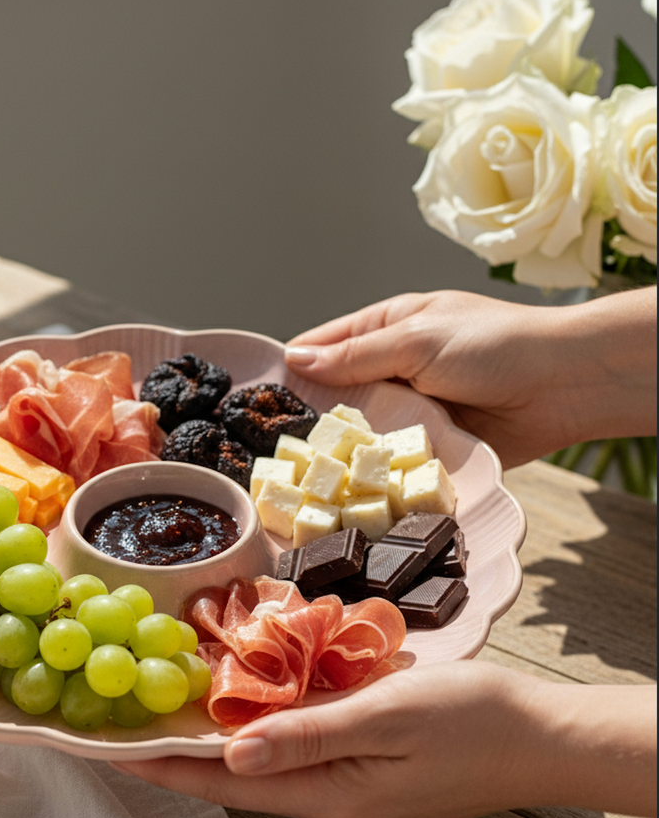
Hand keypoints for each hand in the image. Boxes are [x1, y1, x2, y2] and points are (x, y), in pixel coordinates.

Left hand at [112, 662, 656, 817]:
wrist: (542, 738)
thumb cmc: (470, 719)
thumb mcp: (384, 715)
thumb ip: (306, 736)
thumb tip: (231, 756)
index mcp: (334, 798)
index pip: (229, 787)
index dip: (170, 767)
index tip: (116, 750)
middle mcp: (336, 808)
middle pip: (244, 782)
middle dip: (189, 753)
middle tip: (137, 719)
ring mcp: (356, 798)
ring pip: (274, 768)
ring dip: (227, 741)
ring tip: (180, 706)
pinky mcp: (372, 780)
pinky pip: (306, 758)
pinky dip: (273, 733)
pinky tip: (257, 705)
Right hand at [283, 288, 656, 467]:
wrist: (562, 387)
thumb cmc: (494, 345)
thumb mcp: (415, 339)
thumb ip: (355, 356)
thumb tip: (296, 359)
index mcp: (385, 329)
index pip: (322, 346)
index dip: (290, 369)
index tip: (255, 400)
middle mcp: (391, 370)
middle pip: (335, 394)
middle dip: (310, 418)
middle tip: (270, 448)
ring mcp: (408, 412)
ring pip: (360, 433)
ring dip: (341, 450)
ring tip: (300, 473)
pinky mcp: (427, 449)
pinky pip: (390, 462)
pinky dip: (372, 473)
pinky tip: (345, 488)